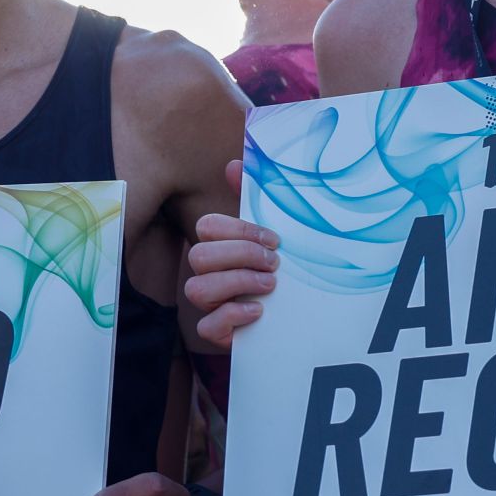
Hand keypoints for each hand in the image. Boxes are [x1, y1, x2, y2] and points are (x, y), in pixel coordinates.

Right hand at [185, 159, 279, 347]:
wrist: (298, 316)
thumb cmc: (278, 269)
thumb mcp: (272, 235)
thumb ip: (254, 199)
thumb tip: (234, 163)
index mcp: (219, 245)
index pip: (208, 227)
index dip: (240, 230)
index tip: (274, 239)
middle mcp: (207, 272)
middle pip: (199, 255)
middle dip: (241, 256)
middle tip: (274, 263)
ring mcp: (209, 304)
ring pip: (197, 288)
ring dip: (237, 283)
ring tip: (269, 285)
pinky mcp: (216, 333)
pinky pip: (206, 325)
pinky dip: (232, 315)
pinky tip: (258, 311)